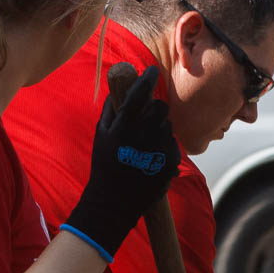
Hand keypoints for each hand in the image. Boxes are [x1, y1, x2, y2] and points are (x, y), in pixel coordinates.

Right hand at [61, 64, 177, 259]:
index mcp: (124, 128)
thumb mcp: (101, 135)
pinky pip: (172, 144)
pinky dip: (164, 145)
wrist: (114, 202)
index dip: (148, 79)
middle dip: (153, 108)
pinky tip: (151, 157)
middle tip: (145, 117)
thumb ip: (111, 109)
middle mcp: (144, 137)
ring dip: (158, 128)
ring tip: (145, 143)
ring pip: (167, 125)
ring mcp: (160, 150)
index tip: (153, 70)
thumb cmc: (105, 165)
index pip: (140, 94)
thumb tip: (120, 88)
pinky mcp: (171, 163)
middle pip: (160, 108)